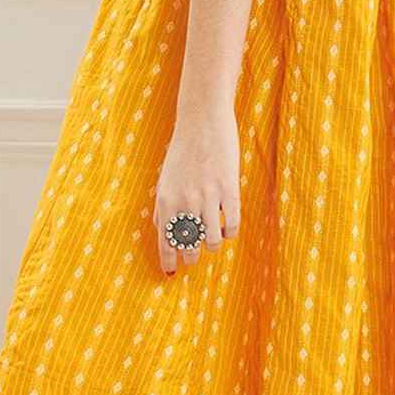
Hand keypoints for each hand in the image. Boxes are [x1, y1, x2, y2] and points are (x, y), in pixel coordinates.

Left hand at [153, 106, 241, 274]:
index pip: (165, 243)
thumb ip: (163, 206)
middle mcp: (184, 202)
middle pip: (190, 246)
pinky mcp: (229, 189)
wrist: (202, 122)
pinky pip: (232, 225)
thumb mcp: (165, 179)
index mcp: (165, 201)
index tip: (173, 272)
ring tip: (214, 242)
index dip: (170, 261)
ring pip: (213, 240)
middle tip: (195, 258)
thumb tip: (162, 231)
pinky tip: (229, 229)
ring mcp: (208, 197)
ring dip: (213, 245)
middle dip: (192, 257)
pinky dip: (231, 232)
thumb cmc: (182, 150)